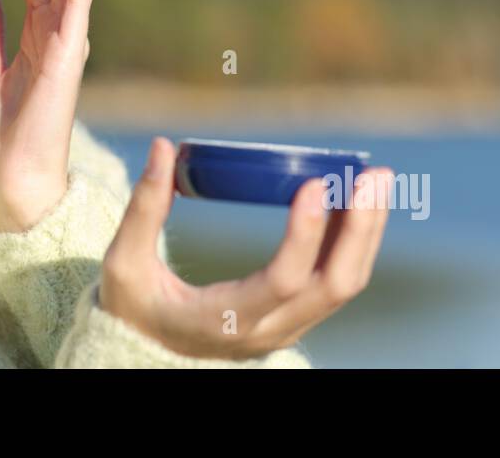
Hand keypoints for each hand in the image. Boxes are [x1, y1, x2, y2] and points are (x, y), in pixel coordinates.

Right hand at [99, 137, 393, 359]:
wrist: (145, 352)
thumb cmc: (133, 307)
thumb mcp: (124, 262)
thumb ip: (143, 207)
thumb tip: (162, 147)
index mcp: (224, 320)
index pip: (282, 281)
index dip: (304, 235)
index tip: (315, 185)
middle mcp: (266, 330)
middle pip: (333, 285)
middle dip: (361, 228)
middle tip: (372, 175)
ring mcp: (286, 327)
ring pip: (344, 284)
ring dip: (366, 232)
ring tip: (375, 180)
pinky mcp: (293, 316)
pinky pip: (336, 282)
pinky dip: (352, 241)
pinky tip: (355, 202)